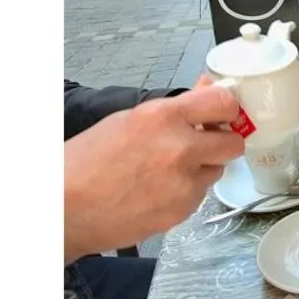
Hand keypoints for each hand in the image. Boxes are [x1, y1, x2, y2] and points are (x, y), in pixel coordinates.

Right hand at [64, 82, 244, 262]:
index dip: (227, 108)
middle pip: (233, 142)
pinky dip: (187, 192)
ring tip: (167, 170)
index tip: (224, 112)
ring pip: (216, 170)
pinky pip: (200, 195)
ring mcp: (183, 183)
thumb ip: (175, 108)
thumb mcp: (129, 121)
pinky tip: (158, 190)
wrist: (65, 208)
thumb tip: (205, 88)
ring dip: (202, 168)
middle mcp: (179, 149)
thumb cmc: (86, 163)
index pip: (223, 102)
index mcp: (162, 117)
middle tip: (204, 143)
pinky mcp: (182, 210)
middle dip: (221, 142)